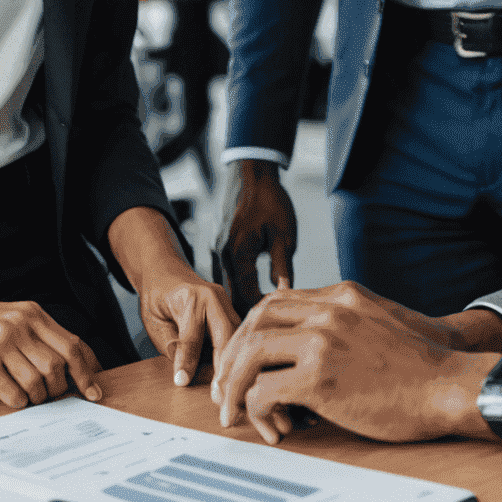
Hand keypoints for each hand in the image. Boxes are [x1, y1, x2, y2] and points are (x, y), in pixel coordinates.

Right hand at [0, 294, 103, 410]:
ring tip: (29, 397)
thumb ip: (36, 334)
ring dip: (38, 398)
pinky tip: (10, 397)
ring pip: (38, 381)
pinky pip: (13, 393)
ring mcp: (1, 343)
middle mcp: (19, 325)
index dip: (88, 370)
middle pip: (59, 365)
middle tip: (53, 396)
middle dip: (62, 388)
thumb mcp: (8, 317)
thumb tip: (69, 363)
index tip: (95, 390)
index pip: (72, 343)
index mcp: (31, 313)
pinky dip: (17, 402)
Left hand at [106, 205, 239, 384]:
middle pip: (226, 335)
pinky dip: (238, 357)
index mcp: (192, 297)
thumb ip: (170, 345)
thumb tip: (184, 373)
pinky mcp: (232, 313)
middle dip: (226, 367)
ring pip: (238, 337)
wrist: (166, 272)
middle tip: (221, 398)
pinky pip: (239, 337)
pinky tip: (236, 378)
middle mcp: (215, 297)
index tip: (183, 383)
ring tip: (233, 393)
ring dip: (236, 364)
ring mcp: (228, 304)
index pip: (192, 336)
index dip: (188, 362)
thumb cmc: (157, 297)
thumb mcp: (154, 322)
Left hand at [210, 281, 500, 445]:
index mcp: (341, 296)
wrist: (452, 385)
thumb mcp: (381, 321)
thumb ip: (347, 322)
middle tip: (226, 389)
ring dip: (235, 385)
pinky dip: (259, 410)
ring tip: (236, 413)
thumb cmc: (423, 366)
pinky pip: (264, 391)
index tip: (244, 360)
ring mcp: (323, 341)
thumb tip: (314, 346)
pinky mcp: (321, 378)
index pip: (275, 303)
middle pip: (255, 322)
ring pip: (250, 353)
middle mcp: (328, 311)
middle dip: (233, 356)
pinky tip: (275, 428)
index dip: (252, 332)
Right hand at [214, 160, 297, 315]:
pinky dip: (236, 285)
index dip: (261, 314)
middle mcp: (221, 254)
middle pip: (231, 297)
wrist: (251, 172)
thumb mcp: (284, 234)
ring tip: (258, 317)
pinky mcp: (217, 244)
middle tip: (265, 329)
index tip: (275, 324)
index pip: (246, 297)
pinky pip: (225, 273)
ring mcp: (216, 249)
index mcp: (238, 253)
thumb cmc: (270, 199)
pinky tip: (249, 293)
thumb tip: (286, 295)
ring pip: (226, 286)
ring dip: (239, 301)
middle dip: (246, 314)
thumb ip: (283, 267)